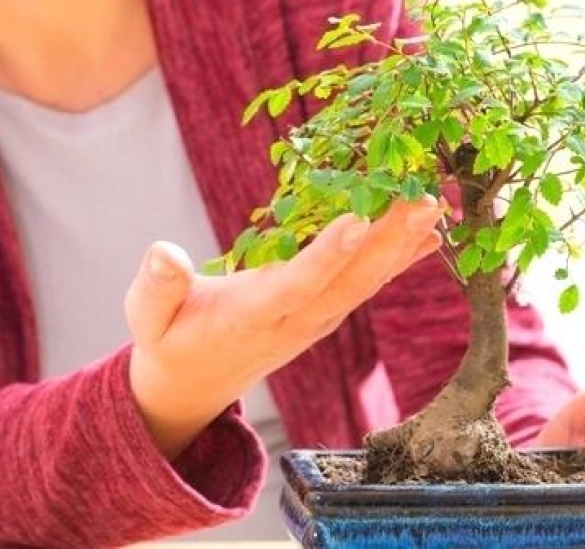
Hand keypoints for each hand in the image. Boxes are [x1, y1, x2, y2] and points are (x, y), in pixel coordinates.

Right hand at [124, 196, 443, 457]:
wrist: (195, 386)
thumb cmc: (171, 341)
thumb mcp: (148, 318)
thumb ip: (156, 288)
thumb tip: (161, 251)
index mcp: (252, 317)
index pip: (295, 285)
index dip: (325, 255)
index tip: (357, 220)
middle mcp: (295, 320)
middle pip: (349, 281)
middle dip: (388, 240)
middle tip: (425, 200)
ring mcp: (315, 321)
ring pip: (365, 282)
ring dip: (403, 245)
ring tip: (436, 207)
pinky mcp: (322, 315)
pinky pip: (365, 285)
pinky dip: (398, 260)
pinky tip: (427, 238)